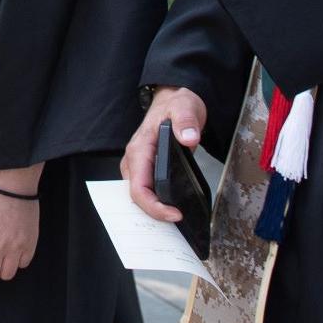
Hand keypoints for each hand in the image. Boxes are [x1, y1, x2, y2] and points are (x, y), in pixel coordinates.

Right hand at [124, 87, 209, 222]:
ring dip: (154, 210)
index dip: (154, 205)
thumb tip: (188, 137)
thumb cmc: (176, 104)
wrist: (174, 100)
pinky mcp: (146, 168)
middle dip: (154, 213)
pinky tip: (169, 210)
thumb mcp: (185, 106)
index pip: (138, 186)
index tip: (174, 214)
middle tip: (178, 223)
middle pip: (136, 196)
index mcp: (140, 148)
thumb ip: (186, 120)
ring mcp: (139, 165)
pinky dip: (155, 203)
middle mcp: (134, 159)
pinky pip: (145, 190)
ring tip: (174, 221)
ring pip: (139, 195)